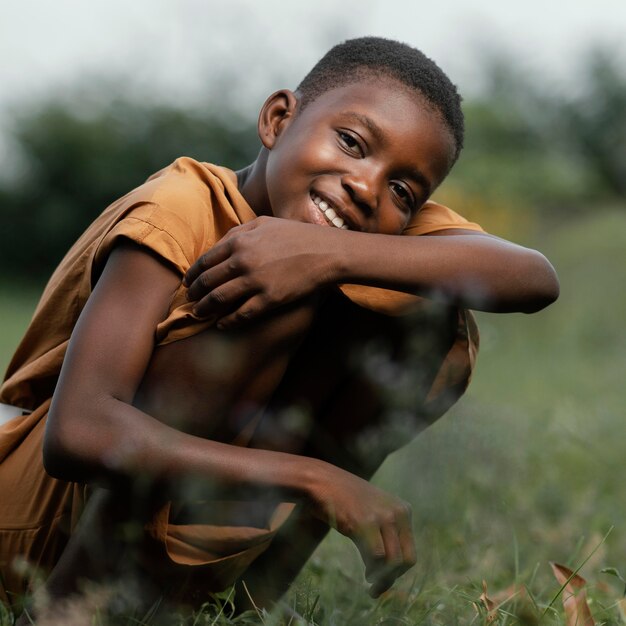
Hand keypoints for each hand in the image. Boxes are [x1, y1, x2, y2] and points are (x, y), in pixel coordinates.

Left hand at [184, 216, 339, 327]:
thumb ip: (239, 232)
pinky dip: (227, 321)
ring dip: (205, 309)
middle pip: (208, 282)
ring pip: (219, 300)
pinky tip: (222, 324)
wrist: (326, 252)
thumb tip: (219, 244)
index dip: (193, 274)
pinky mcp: (269, 299)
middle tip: (190, 300)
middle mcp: (243, 261)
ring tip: (199, 314)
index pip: (206, 260)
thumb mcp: (264, 223)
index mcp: (239, 241)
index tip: (188, 282)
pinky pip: (241, 314)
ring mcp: (255, 281)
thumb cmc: (296, 235)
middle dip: (195, 293)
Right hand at [307, 461, 416, 596]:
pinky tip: (366, 574)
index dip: (399, 571)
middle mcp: (398, 512)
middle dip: (393, 579)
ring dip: (383, 580)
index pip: (410, 551)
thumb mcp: (374, 511)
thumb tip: (395, 568)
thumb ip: (387, 532)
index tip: (385, 579)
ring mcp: (382, 516)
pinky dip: (372, 570)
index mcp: (404, 509)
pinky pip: (376, 556)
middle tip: (378, 589)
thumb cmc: (345, 500)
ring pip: (392, 561)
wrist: (321, 482)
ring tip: (372, 587)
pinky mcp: (365, 523)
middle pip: (406, 559)